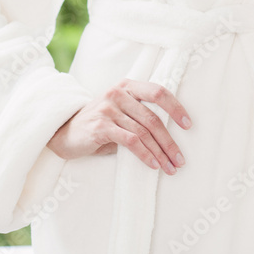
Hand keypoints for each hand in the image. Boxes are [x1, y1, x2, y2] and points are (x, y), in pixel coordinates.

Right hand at [46, 78, 191, 174]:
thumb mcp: (120, 114)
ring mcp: (108, 108)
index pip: (158, 91)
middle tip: (180, 160)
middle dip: (170, 141)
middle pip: (153, 118)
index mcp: (127, 86)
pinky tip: (153, 165)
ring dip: (160, 153)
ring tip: (170, 167)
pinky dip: (145, 155)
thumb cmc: (99, 125)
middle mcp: (118, 93)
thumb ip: (140, 117)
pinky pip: (130, 141)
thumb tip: (170, 137)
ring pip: (143, 132)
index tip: (188, 125)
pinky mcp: (101, 126)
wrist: (65, 133)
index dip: (175, 107)